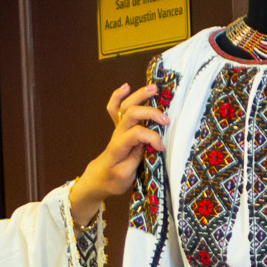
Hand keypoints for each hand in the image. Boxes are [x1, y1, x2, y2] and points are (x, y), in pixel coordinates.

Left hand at [68, 83, 166, 227]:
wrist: (99, 178)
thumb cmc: (113, 180)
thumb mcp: (126, 176)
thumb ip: (136, 158)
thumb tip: (147, 144)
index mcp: (119, 146)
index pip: (136, 134)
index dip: (152, 138)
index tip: (162, 148)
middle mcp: (118, 133)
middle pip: (132, 114)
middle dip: (150, 113)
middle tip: (166, 120)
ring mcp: (118, 128)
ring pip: (126, 106)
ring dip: (139, 95)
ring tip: (154, 88)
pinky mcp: (119, 128)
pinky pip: (115, 108)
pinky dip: (118, 95)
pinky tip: (126, 86)